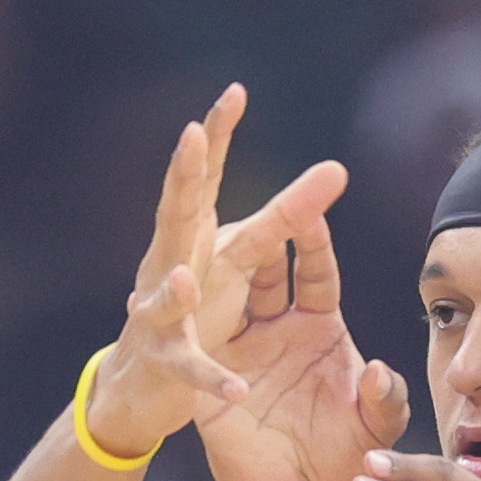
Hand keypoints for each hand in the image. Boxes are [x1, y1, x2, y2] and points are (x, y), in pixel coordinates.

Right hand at [84, 86, 252, 458]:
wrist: (146, 388)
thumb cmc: (199, 317)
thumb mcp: (243, 265)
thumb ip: (284, 220)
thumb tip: (333, 170)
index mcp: (204, 241)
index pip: (211, 179)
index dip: (218, 137)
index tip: (232, 92)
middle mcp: (182, 267)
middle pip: (183, 217)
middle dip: (187, 179)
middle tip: (191, 137)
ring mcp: (166, 314)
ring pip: (169, 295)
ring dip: (175, 288)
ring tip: (187, 278)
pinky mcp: (168, 365)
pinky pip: (193, 371)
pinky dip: (212, 378)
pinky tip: (234, 386)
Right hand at [191, 195, 409, 480]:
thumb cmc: (345, 455)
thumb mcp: (374, 428)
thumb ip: (385, 400)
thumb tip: (377, 371)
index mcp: (318, 323)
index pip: (316, 270)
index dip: (313, 240)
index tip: (311, 208)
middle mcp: (274, 327)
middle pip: (265, 271)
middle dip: (261, 235)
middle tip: (254, 207)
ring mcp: (238, 352)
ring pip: (222, 299)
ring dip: (212, 271)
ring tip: (203, 246)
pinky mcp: (208, 386)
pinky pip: (197, 362)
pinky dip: (193, 343)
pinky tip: (174, 308)